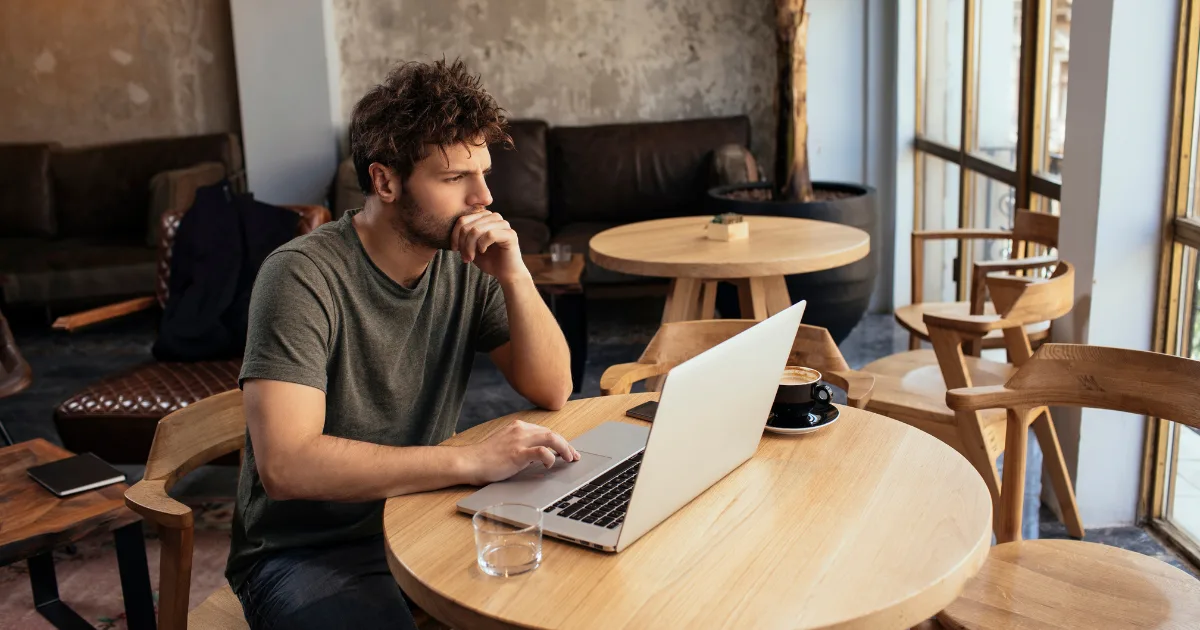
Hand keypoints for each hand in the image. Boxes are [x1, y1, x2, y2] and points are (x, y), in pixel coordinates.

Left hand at [452, 210, 528, 282]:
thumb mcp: (470, 246)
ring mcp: (503, 224)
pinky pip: (489, 235)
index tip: (454, 249)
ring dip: (470, 246)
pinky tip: (483, 251)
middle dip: (462, 243)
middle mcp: (494, 217)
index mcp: (484, 217)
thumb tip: (449, 228)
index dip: (455, 235)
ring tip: (471, 257)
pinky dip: (482, 245)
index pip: (463, 219)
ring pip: (477, 230)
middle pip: (468, 225)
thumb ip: (463, 235)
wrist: (506, 274)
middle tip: (464, 257)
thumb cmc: (488, 260)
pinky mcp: (510, 234)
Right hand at [462, 420, 580, 484]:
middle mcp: (520, 430)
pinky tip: (550, 464)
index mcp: (518, 427)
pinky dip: (550, 457)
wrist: (470, 462)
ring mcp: (519, 440)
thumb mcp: (507, 446)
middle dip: (566, 445)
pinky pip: (541, 452)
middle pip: (552, 433)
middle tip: (574, 456)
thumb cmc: (486, 458)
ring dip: (564, 448)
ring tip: (569, 459)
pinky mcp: (517, 453)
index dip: (560, 441)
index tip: (568, 450)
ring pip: (551, 438)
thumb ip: (523, 447)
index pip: (545, 431)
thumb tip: (541, 455)